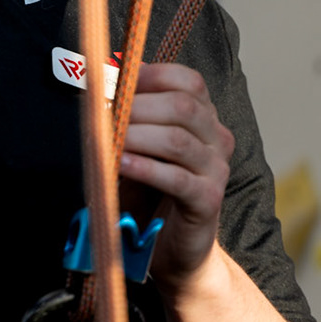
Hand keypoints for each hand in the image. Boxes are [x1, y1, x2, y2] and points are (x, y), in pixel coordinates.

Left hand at [117, 62, 233, 289]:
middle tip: (104, 113)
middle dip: (137, 107)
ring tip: (108, 139)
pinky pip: (177, 179)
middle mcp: (217, 139)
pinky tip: (122, 164)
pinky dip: (145, 168)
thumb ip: (128, 113)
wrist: (171, 246)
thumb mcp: (137, 145)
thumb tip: (104, 75)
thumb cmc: (148, 190)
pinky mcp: (208, 200)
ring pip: (178, 141)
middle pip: (183, 107)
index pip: (188, 81)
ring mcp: (216, 170)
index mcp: (204, 118)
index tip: (115, 82)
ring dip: (136, 136)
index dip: (151, 75)